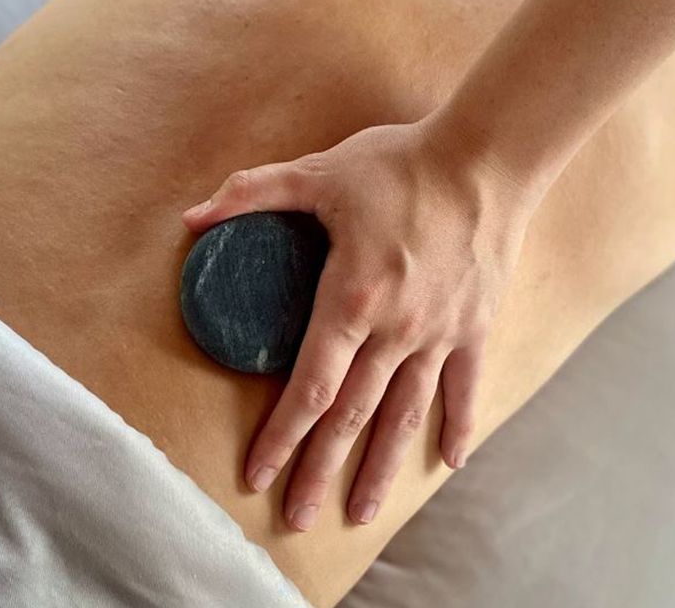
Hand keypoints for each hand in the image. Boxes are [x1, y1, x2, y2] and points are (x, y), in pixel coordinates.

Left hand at [180, 116, 530, 530]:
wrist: (483, 159)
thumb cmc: (398, 165)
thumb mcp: (318, 173)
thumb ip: (252, 195)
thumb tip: (191, 218)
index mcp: (353, 299)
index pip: (310, 386)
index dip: (281, 434)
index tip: (258, 473)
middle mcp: (396, 331)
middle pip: (351, 416)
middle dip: (319, 469)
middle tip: (299, 516)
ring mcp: (439, 334)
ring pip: (404, 415)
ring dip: (381, 468)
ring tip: (360, 511)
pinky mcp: (475, 326)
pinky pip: (464, 387)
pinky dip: (456, 425)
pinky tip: (449, 462)